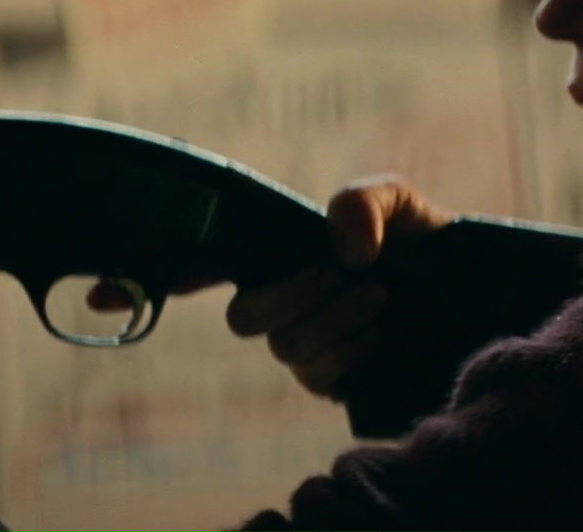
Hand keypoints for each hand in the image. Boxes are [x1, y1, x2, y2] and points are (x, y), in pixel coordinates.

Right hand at [80, 175, 453, 396]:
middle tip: (342, 275)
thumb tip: (340, 251)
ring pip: (283, 344)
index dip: (142, 280)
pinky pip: (316, 373)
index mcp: (276, 253)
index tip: (103, 291)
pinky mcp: (332, 381)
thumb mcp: (401, 202)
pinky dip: (349, 347)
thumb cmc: (429, 247)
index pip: (196, 267)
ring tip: (379, 300)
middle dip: (290, 293)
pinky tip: (378, 333)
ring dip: (333, 318)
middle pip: (242, 315)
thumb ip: (363, 201)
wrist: (480, 298)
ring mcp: (304, 345)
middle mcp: (280, 303)